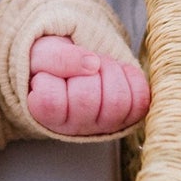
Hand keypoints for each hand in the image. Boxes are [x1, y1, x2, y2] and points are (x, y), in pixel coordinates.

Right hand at [27, 34, 150, 135]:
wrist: (72, 65)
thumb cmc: (50, 63)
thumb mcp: (41, 53)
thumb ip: (56, 57)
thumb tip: (92, 63)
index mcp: (46, 115)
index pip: (51, 100)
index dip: (53, 76)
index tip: (50, 71)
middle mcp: (74, 127)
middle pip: (87, 98)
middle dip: (87, 68)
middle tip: (80, 62)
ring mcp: (102, 125)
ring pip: (117, 101)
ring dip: (111, 70)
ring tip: (98, 65)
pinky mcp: (127, 118)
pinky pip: (139, 100)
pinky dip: (132, 77)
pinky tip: (116, 71)